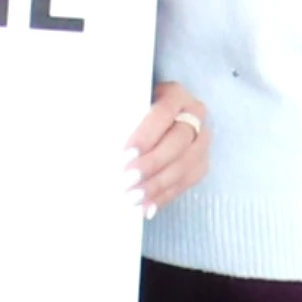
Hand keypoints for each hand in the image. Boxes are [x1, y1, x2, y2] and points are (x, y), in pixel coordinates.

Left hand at [127, 83, 209, 216]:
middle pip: (178, 141)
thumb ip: (116, 117)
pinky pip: (189, 181)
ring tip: (135, 198)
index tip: (125, 155)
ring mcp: (202, 138)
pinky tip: (148, 207)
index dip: (146, 135)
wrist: (145, 121)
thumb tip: (99, 140)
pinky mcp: (202, 161)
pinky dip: (166, 196)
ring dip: (159, 184)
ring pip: (187, 164)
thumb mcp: (123, 105)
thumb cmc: (129, 109)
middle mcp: (194, 113)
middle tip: (127, 181)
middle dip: (152, 164)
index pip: (163, 113)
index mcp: (174, 93)